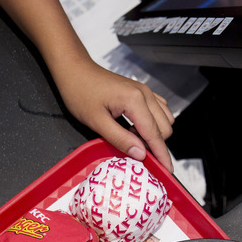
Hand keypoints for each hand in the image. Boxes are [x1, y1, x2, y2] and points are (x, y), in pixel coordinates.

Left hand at [53, 59, 174, 170]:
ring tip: (132, 139)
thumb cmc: (80, 92)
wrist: (74, 70)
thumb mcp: (96, 121)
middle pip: (165, 128)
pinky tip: (135, 128)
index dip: (161, 155)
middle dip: (155, 145)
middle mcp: (144, 94)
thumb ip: (119, 139)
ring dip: (154, 134)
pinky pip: (158, 110)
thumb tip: (140, 154)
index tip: (166, 171)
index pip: (155, 134)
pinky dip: (153, 123)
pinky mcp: (141, 91)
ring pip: (165, 119)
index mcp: (135, 101)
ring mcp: (145, 91)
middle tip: (135, 153)